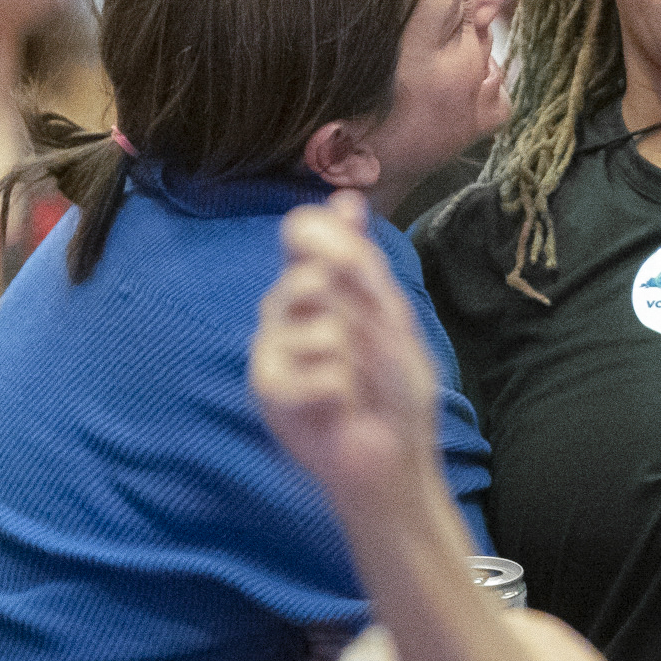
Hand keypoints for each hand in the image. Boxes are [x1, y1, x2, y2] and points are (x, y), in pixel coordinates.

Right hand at [253, 194, 443, 507]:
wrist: (394, 461)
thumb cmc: (392, 391)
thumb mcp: (389, 316)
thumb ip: (361, 260)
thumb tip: (345, 199)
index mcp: (313, 287)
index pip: (303, 232)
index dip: (331, 237)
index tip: (356, 263)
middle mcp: (283, 312)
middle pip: (317, 276)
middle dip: (365, 316)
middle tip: (371, 353)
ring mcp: (270, 351)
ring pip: (325, 325)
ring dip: (360, 360)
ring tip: (356, 387)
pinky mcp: (267, 392)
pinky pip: (320, 369)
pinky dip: (345, 392)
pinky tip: (340, 411)